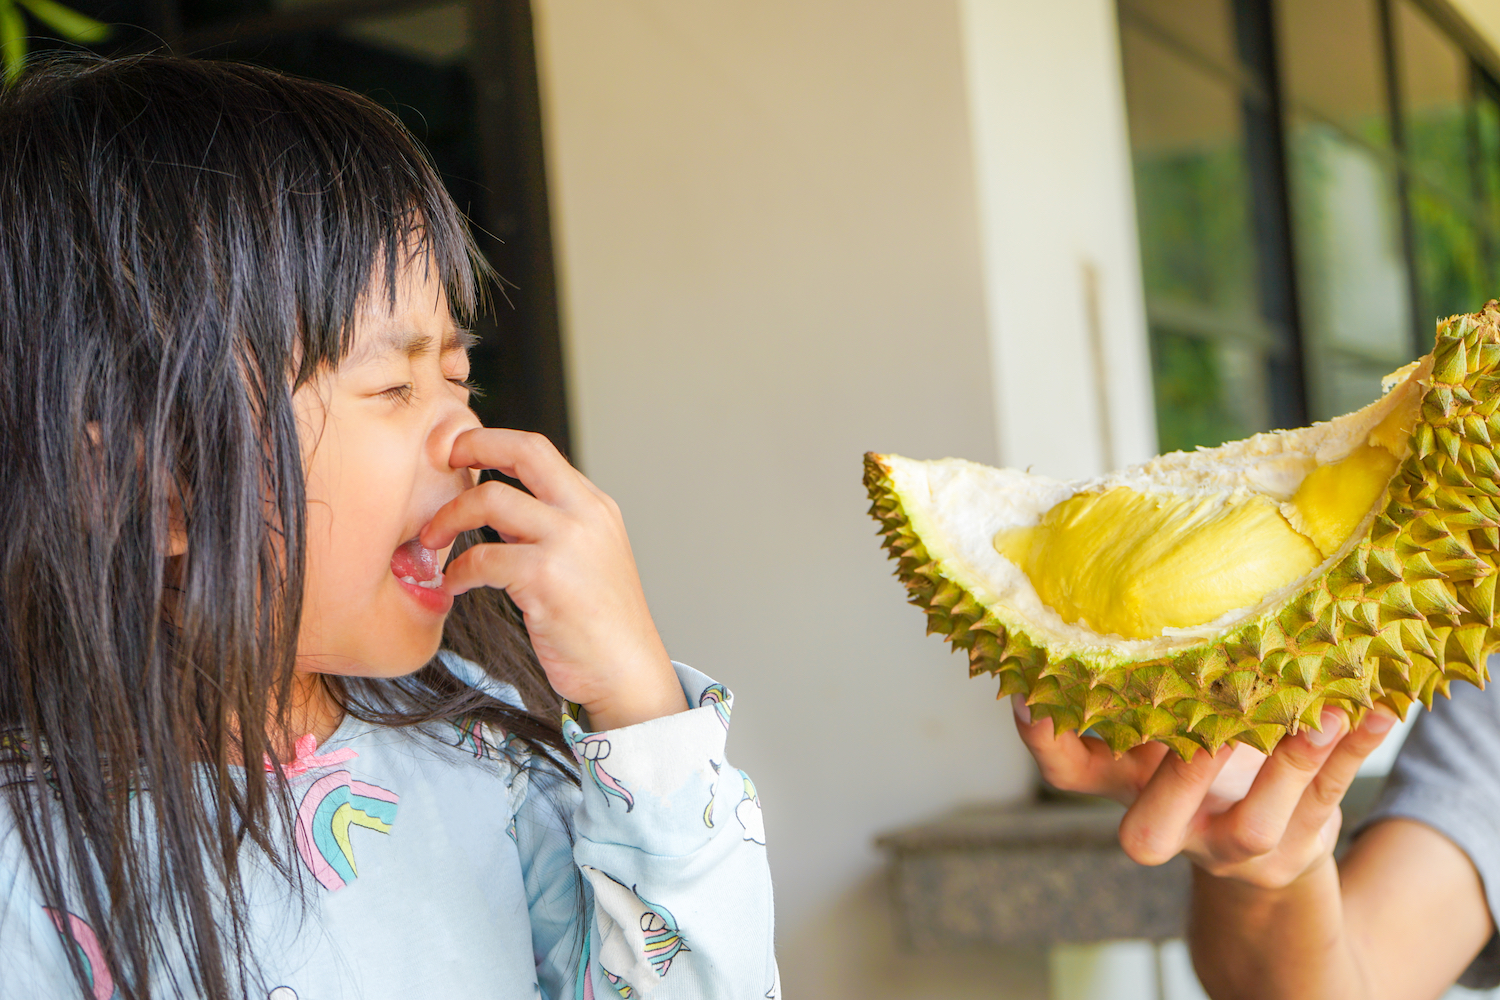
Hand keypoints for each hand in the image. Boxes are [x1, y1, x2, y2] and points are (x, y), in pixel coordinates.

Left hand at [420, 429, 687, 730]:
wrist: (627, 671)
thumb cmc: (600, 624)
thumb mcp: (587, 557)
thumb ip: (548, 525)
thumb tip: (493, 504)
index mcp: (595, 506)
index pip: (538, 449)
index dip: (491, 440)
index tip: (457, 448)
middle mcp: (586, 515)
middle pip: (523, 451)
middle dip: (471, 446)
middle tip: (437, 461)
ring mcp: (568, 543)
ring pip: (491, 499)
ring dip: (449, 518)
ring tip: (432, 541)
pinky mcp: (546, 579)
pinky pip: (482, 558)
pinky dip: (458, 571)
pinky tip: (454, 585)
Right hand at [1013, 697, 1398, 888]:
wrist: (1261, 849)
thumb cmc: (1194, 741)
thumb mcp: (1158, 708)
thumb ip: (1140, 660)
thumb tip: (1128, 540)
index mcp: (1119, 784)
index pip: (1063, 770)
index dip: (1043, 736)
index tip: (1031, 686)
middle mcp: (1163, 824)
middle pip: (1145, 832)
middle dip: (1176, 779)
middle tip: (1207, 729)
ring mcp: (1226, 847)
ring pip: (1250, 827)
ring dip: (1286, 767)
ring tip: (1321, 712)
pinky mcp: (1292, 848)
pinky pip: (1327, 801)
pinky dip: (1355, 752)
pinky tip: (1379, 710)